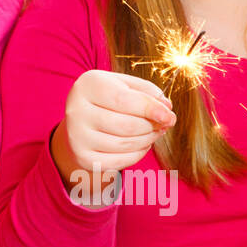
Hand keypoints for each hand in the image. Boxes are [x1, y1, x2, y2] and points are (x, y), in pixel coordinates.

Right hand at [52, 70, 174, 203]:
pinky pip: (119, 161)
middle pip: (126, 125)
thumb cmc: (107, 98)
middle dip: (152, 126)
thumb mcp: (123, 84)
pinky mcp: (83, 157)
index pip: (123, 99)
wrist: (80, 120)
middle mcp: (76, 110)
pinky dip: (138, 153)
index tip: (169, 115)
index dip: (150, 108)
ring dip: (148, 139)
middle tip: (165, 123)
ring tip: (155, 131)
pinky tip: (142, 144)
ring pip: (125, 144)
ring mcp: (77, 136)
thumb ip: (146, 91)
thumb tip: (166, 107)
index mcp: (87, 85)